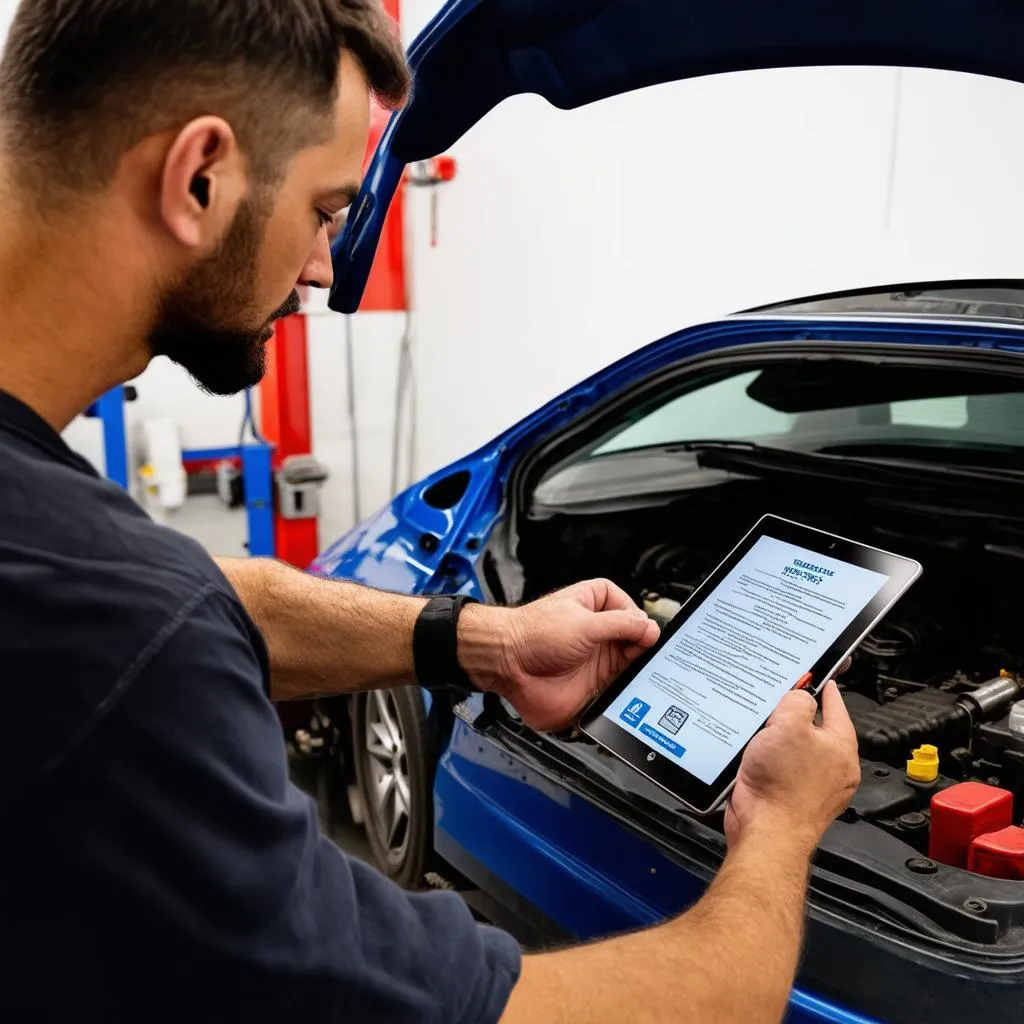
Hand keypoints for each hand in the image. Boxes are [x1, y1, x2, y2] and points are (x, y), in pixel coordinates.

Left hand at [461, 580, 659, 731]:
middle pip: (632, 634)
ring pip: (630, 661)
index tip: (643, 626)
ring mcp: (595, 658)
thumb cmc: (532, 636)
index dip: (635, 613)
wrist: (508, 666)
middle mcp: (595, 631)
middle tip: (647, 648)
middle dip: (642, 640)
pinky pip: (619, 686)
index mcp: (591, 605)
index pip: (625, 604)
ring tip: (643, 667)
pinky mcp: (593, 683)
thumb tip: (649, 627)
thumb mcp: (584, 623)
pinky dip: (629, 687)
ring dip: (638, 665)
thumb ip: (620, 625)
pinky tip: (632, 685)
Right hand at [724, 681, 859, 854]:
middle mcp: (834, 768)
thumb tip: (799, 697)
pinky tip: (756, 756)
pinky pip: (783, 767)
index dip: (825, 689)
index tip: (821, 679)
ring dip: (780, 739)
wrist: (767, 832)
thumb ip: (797, 702)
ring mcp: (814, 785)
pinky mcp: (791, 796)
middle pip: (816, 728)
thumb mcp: (789, 726)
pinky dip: (770, 759)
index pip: (837, 707)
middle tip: (780, 702)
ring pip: (797, 748)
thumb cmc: (783, 787)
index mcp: (841, 747)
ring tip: (764, 730)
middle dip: (796, 716)